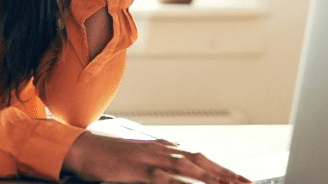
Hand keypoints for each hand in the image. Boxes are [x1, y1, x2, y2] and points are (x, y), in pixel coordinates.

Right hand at [62, 131, 251, 183]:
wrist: (83, 148)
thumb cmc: (110, 154)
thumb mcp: (140, 154)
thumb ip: (162, 156)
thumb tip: (180, 155)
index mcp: (164, 147)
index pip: (201, 158)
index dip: (224, 169)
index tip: (243, 179)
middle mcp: (162, 150)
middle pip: (202, 162)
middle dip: (227, 174)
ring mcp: (151, 160)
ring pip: (189, 169)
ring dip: (211, 179)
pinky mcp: (139, 171)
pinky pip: (165, 180)